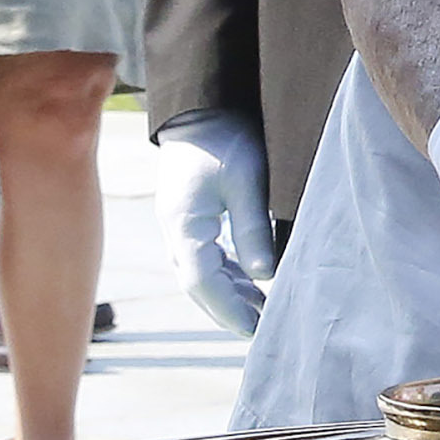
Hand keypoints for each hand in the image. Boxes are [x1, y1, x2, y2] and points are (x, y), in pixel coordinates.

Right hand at [155, 113, 272, 334]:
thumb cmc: (225, 139)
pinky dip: (226, 275)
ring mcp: (179, 225)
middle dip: (227, 310)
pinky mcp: (189, 217)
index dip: (226, 309)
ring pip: (200, 273)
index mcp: (184, 225)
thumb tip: (264, 275)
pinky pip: (204, 257)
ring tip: (261, 313)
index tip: (252, 329)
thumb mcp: (247, 182)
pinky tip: (250, 284)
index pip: (200, 282)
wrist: (201, 108)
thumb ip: (252, 229)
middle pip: (197, 284)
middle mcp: (176, 230)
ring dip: (228, 294)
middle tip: (260, 330)